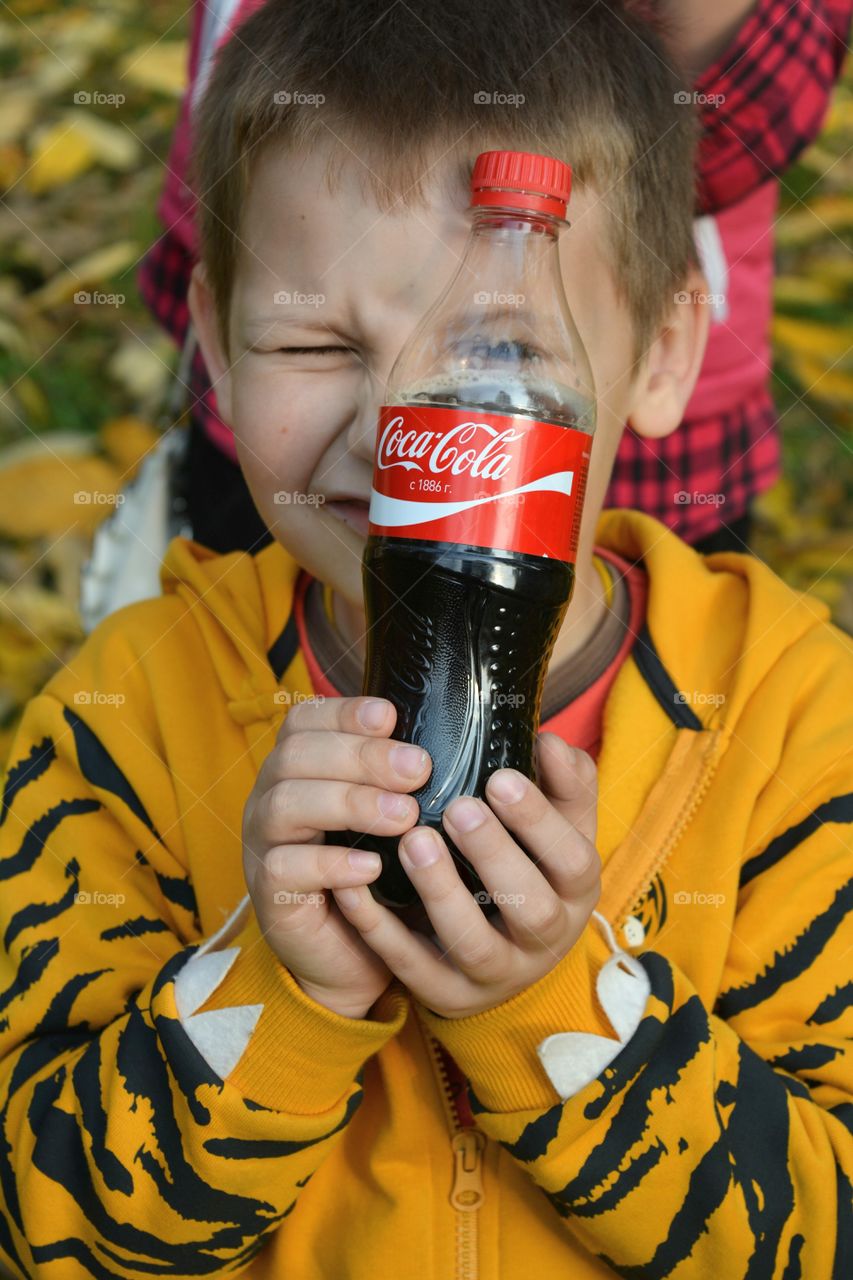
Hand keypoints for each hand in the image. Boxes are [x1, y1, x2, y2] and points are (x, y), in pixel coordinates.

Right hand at [242, 695, 430, 1018]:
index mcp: (297, 768)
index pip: (305, 721)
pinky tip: (373, 866)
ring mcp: (264, 844)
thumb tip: (442, 744)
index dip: (344, 713)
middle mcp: (272, 798)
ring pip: (286, 805)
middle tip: (418, 770)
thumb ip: (399, 778)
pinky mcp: (268, 893)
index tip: (390, 717)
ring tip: (405, 817)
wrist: (352, 957)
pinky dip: (331, 863)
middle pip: (296, 756)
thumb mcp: (389, 816)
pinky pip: (285, 868)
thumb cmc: (377, 874)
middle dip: (360, 757)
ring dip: (350, 803)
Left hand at [332, 732, 600, 1017]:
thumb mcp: (560, 828)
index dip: (540, 822)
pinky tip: (351, 884)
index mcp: (574, 894)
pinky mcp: (445, 994)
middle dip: (495, 856)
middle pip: (530, 909)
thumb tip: (548, 742)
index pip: (572, 861)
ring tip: (413, 840)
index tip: (500, 778)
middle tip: (459, 809)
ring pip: (472, 944)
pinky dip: (379, 929)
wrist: (505, 957)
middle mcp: (543, 941)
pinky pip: (410, 966)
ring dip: (441, 891)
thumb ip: (564, 783)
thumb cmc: (531, 869)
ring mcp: (494, 975)